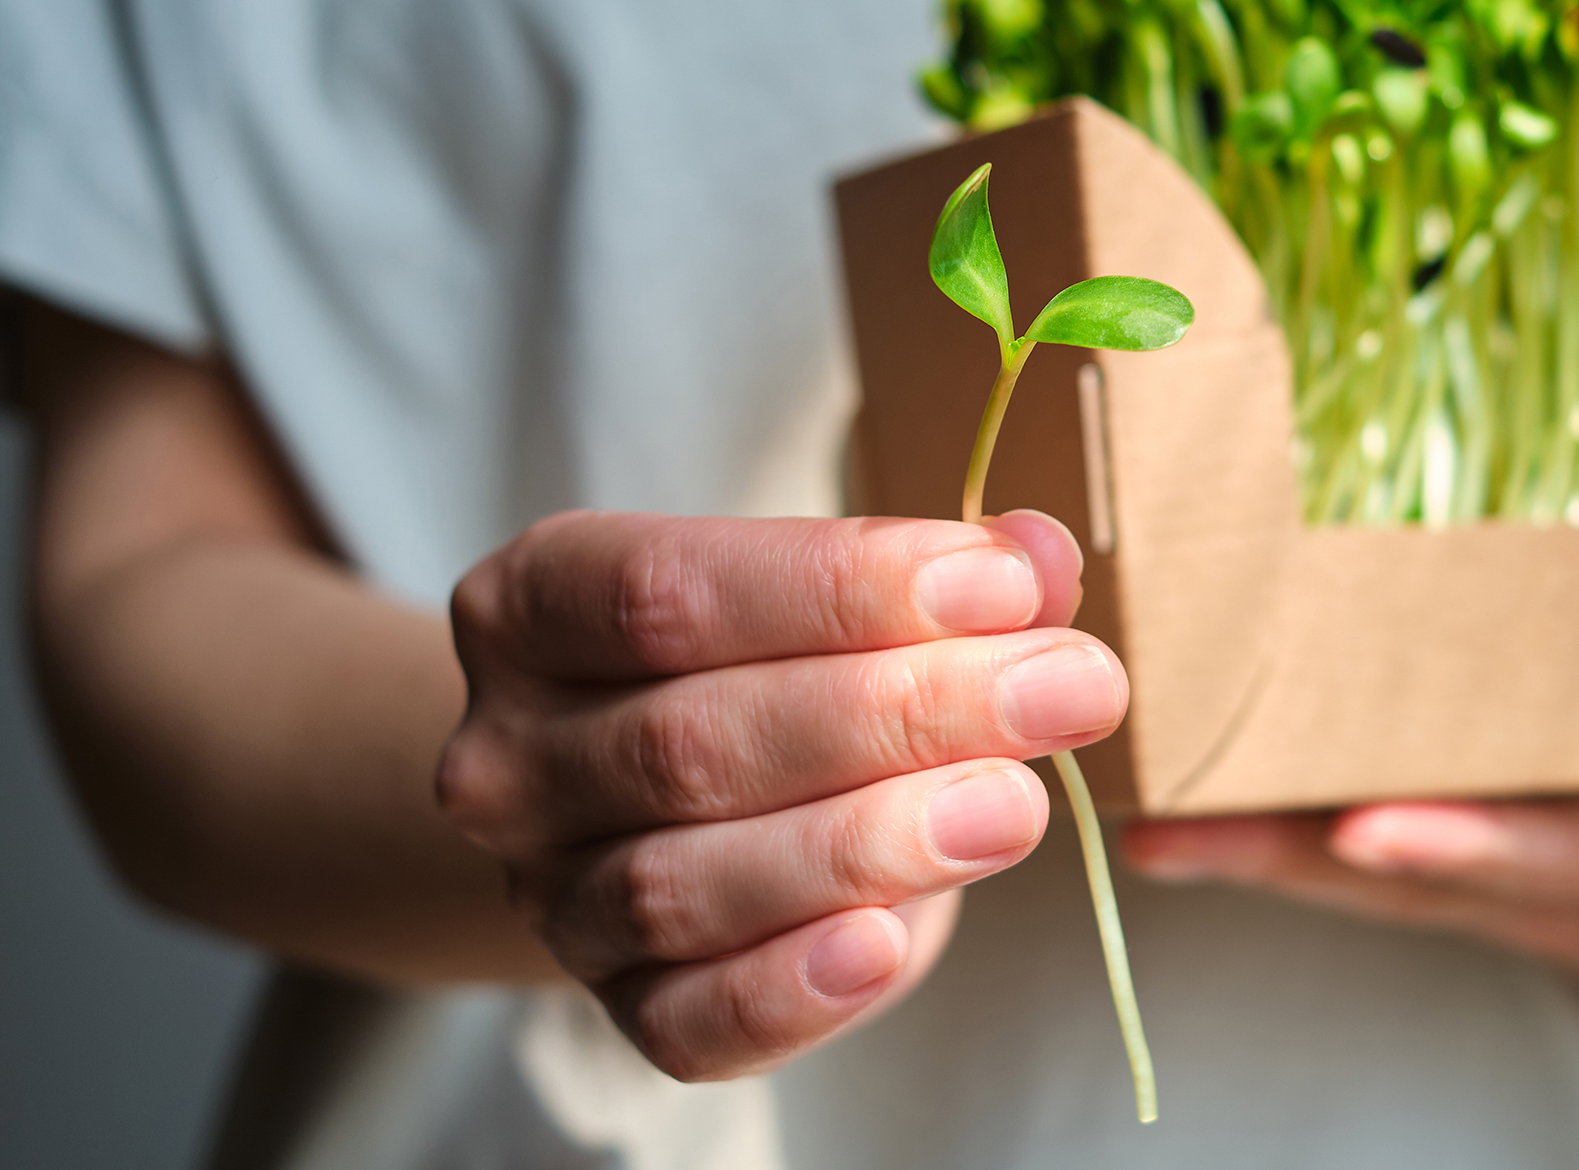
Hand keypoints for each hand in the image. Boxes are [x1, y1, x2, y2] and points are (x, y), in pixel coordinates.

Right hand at [437, 509, 1123, 1078]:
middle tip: (1066, 690)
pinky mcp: (618, 1007)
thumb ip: (942, 577)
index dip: (844, 586)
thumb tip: (1045, 558)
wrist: (662, 806)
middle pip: (694, 737)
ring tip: (1014, 806)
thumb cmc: (760, 671)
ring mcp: (549, 894)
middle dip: (901, 711)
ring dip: (868, 842)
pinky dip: (791, 987)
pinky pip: (691, 1020)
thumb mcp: (831, 598)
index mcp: (536, 605)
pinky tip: (886, 945)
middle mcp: (512, 753)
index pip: (670, 592)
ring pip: (687, 881)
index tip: (1004, 588)